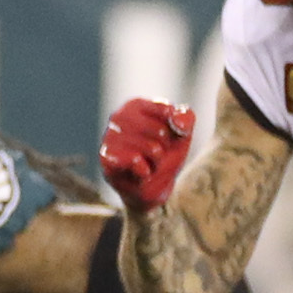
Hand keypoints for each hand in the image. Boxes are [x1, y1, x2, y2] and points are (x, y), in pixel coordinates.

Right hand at [99, 98, 193, 212]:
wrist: (152, 187)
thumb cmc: (164, 155)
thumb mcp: (183, 133)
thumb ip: (186, 117)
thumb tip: (176, 122)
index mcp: (135, 105)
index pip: (167, 112)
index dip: (175, 130)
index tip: (167, 138)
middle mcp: (117, 117)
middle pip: (160, 132)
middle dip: (165, 149)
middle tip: (155, 155)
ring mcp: (109, 137)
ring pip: (151, 148)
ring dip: (156, 162)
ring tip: (146, 164)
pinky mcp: (106, 159)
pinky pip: (136, 161)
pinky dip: (145, 172)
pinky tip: (138, 173)